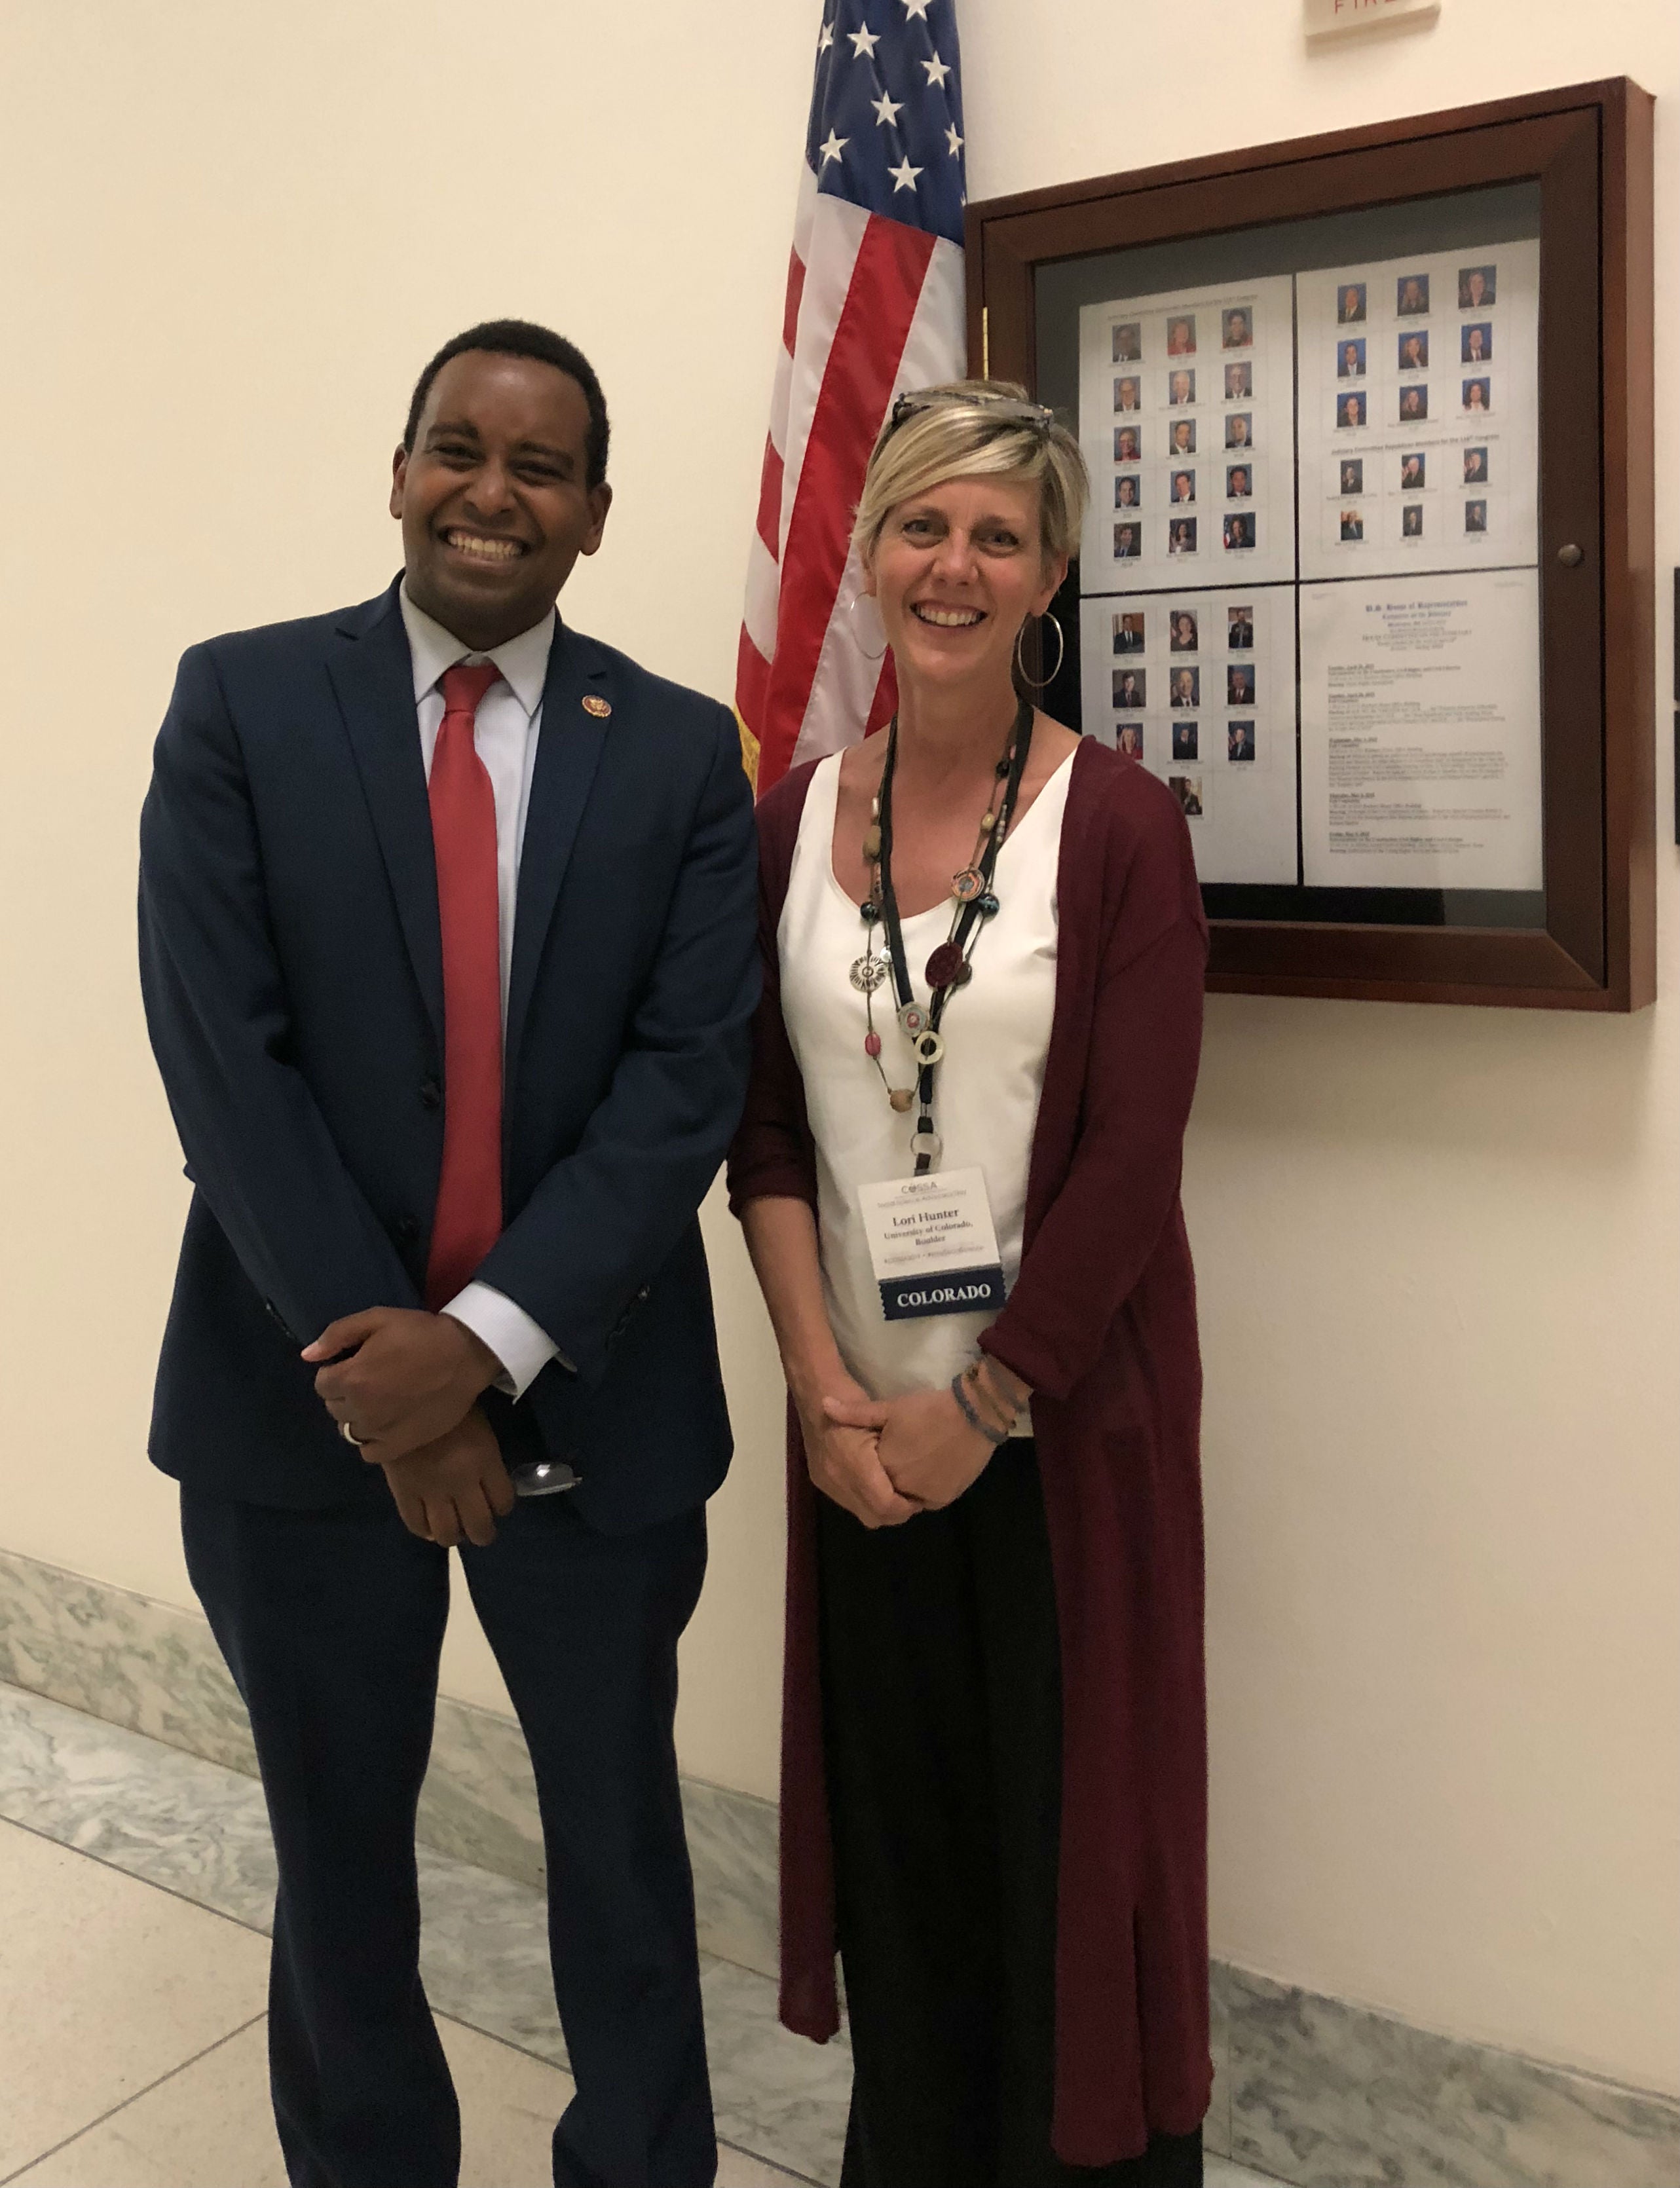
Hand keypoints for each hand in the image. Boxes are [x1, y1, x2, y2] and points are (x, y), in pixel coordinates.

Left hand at [304, 1307, 501, 1460]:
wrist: (466, 1355)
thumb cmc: (421, 1333)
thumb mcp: (378, 1318)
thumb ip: (337, 1334)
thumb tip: (307, 1356)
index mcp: (351, 1378)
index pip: (321, 1383)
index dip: (336, 1371)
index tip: (354, 1364)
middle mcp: (360, 1409)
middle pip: (333, 1408)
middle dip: (344, 1393)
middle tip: (370, 1380)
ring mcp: (379, 1431)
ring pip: (349, 1431)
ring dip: (356, 1417)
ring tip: (378, 1402)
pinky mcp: (399, 1445)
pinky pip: (368, 1452)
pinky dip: (370, 1441)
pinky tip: (384, 1425)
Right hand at [378, 1407, 514, 1547]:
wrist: (402, 1394)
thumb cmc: (448, 1403)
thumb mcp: (480, 1425)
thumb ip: (486, 1457)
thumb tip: (490, 1481)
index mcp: (484, 1461)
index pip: (503, 1501)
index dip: (503, 1507)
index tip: (498, 1505)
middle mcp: (461, 1482)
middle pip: (479, 1526)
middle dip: (483, 1533)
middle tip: (481, 1530)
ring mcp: (431, 1490)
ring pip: (448, 1533)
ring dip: (454, 1536)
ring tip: (455, 1530)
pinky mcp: (403, 1492)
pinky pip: (416, 1524)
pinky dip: (425, 1531)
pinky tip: (430, 1526)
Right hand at [797, 1377, 916, 1529]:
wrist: (814, 1390)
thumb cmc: (852, 1397)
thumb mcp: (880, 1416)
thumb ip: (896, 1452)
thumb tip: (916, 1476)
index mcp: (854, 1463)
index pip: (884, 1504)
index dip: (904, 1507)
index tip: (919, 1499)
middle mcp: (837, 1479)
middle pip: (873, 1516)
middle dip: (895, 1513)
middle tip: (912, 1499)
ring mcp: (827, 1481)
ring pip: (861, 1513)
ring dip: (880, 1509)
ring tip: (896, 1493)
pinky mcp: (821, 1480)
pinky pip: (848, 1503)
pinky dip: (865, 1501)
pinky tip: (876, 1486)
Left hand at [825, 1385, 993, 1511]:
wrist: (974, 1414)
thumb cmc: (928, 1409)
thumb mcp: (889, 1408)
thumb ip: (855, 1413)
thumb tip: (823, 1405)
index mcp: (883, 1468)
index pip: (868, 1478)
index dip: (872, 1465)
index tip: (880, 1451)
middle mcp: (901, 1488)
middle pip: (886, 1491)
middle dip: (887, 1479)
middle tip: (900, 1456)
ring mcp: (924, 1497)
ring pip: (906, 1498)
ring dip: (905, 1486)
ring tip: (916, 1459)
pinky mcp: (944, 1499)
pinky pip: (927, 1500)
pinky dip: (925, 1489)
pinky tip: (931, 1466)